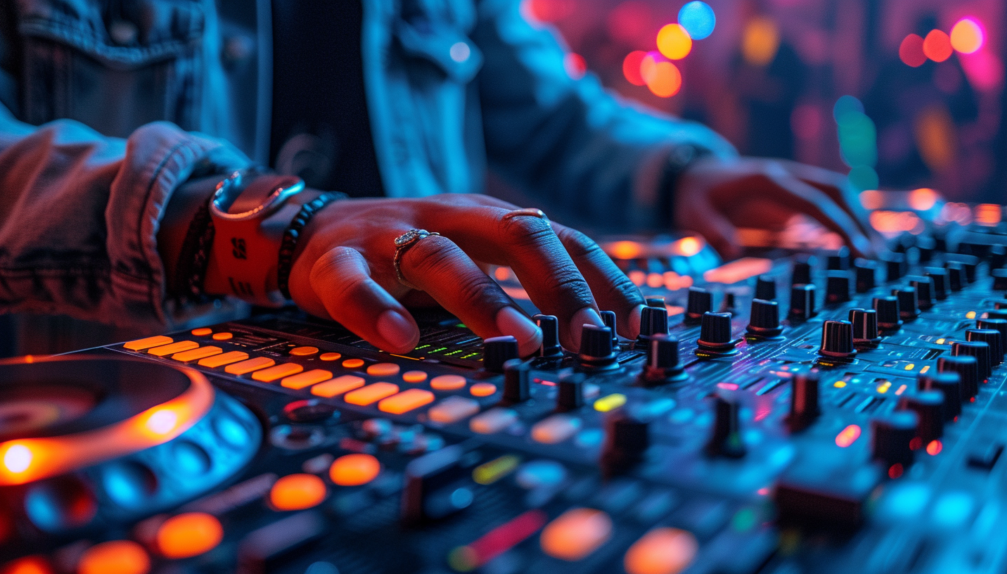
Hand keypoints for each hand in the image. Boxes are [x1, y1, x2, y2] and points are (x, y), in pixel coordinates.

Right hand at [285, 194, 645, 355]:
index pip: (562, 238)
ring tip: (517, 339)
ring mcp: (393, 235)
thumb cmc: (412, 251)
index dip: (603, 279)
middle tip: (590, 337)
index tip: (638, 326)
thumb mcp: (477, 254)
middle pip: (515, 235)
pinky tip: (401, 339)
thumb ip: (527, 281)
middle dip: (559, 286)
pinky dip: (378, 309)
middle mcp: (450, 218)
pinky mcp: (339, 261)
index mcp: (490, 219)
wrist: (315, 229)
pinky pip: (358, 284)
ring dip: (482, 298)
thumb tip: (601, 330)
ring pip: (441, 257)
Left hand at [674, 157, 878, 258]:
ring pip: (838, 190)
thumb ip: (711, 230)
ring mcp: (793, 179)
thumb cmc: (695, 195)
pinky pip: (828, 199)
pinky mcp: (795, 190)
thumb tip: (733, 250)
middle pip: (836, 190)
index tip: (858, 249)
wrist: (694, 172)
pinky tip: (858, 240)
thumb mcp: (693, 213)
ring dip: (858, 216)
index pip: (813, 200)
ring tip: (874, 251)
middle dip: (859, 220)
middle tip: (875, 255)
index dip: (839, 224)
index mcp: (766, 179)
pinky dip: (847, 216)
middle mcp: (785, 174)